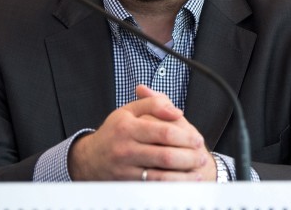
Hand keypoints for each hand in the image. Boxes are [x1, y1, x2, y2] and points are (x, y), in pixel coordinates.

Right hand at [68, 84, 215, 180]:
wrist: (89, 158)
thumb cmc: (115, 131)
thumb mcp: (130, 110)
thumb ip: (154, 103)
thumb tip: (176, 111)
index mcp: (128, 127)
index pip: (163, 132)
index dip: (185, 137)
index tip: (198, 139)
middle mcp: (125, 149)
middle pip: (165, 156)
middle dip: (189, 157)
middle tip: (202, 155)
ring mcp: (125, 169)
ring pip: (160, 176)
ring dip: (183, 174)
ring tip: (198, 169)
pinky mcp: (126, 183)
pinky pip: (152, 187)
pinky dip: (170, 186)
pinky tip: (183, 182)